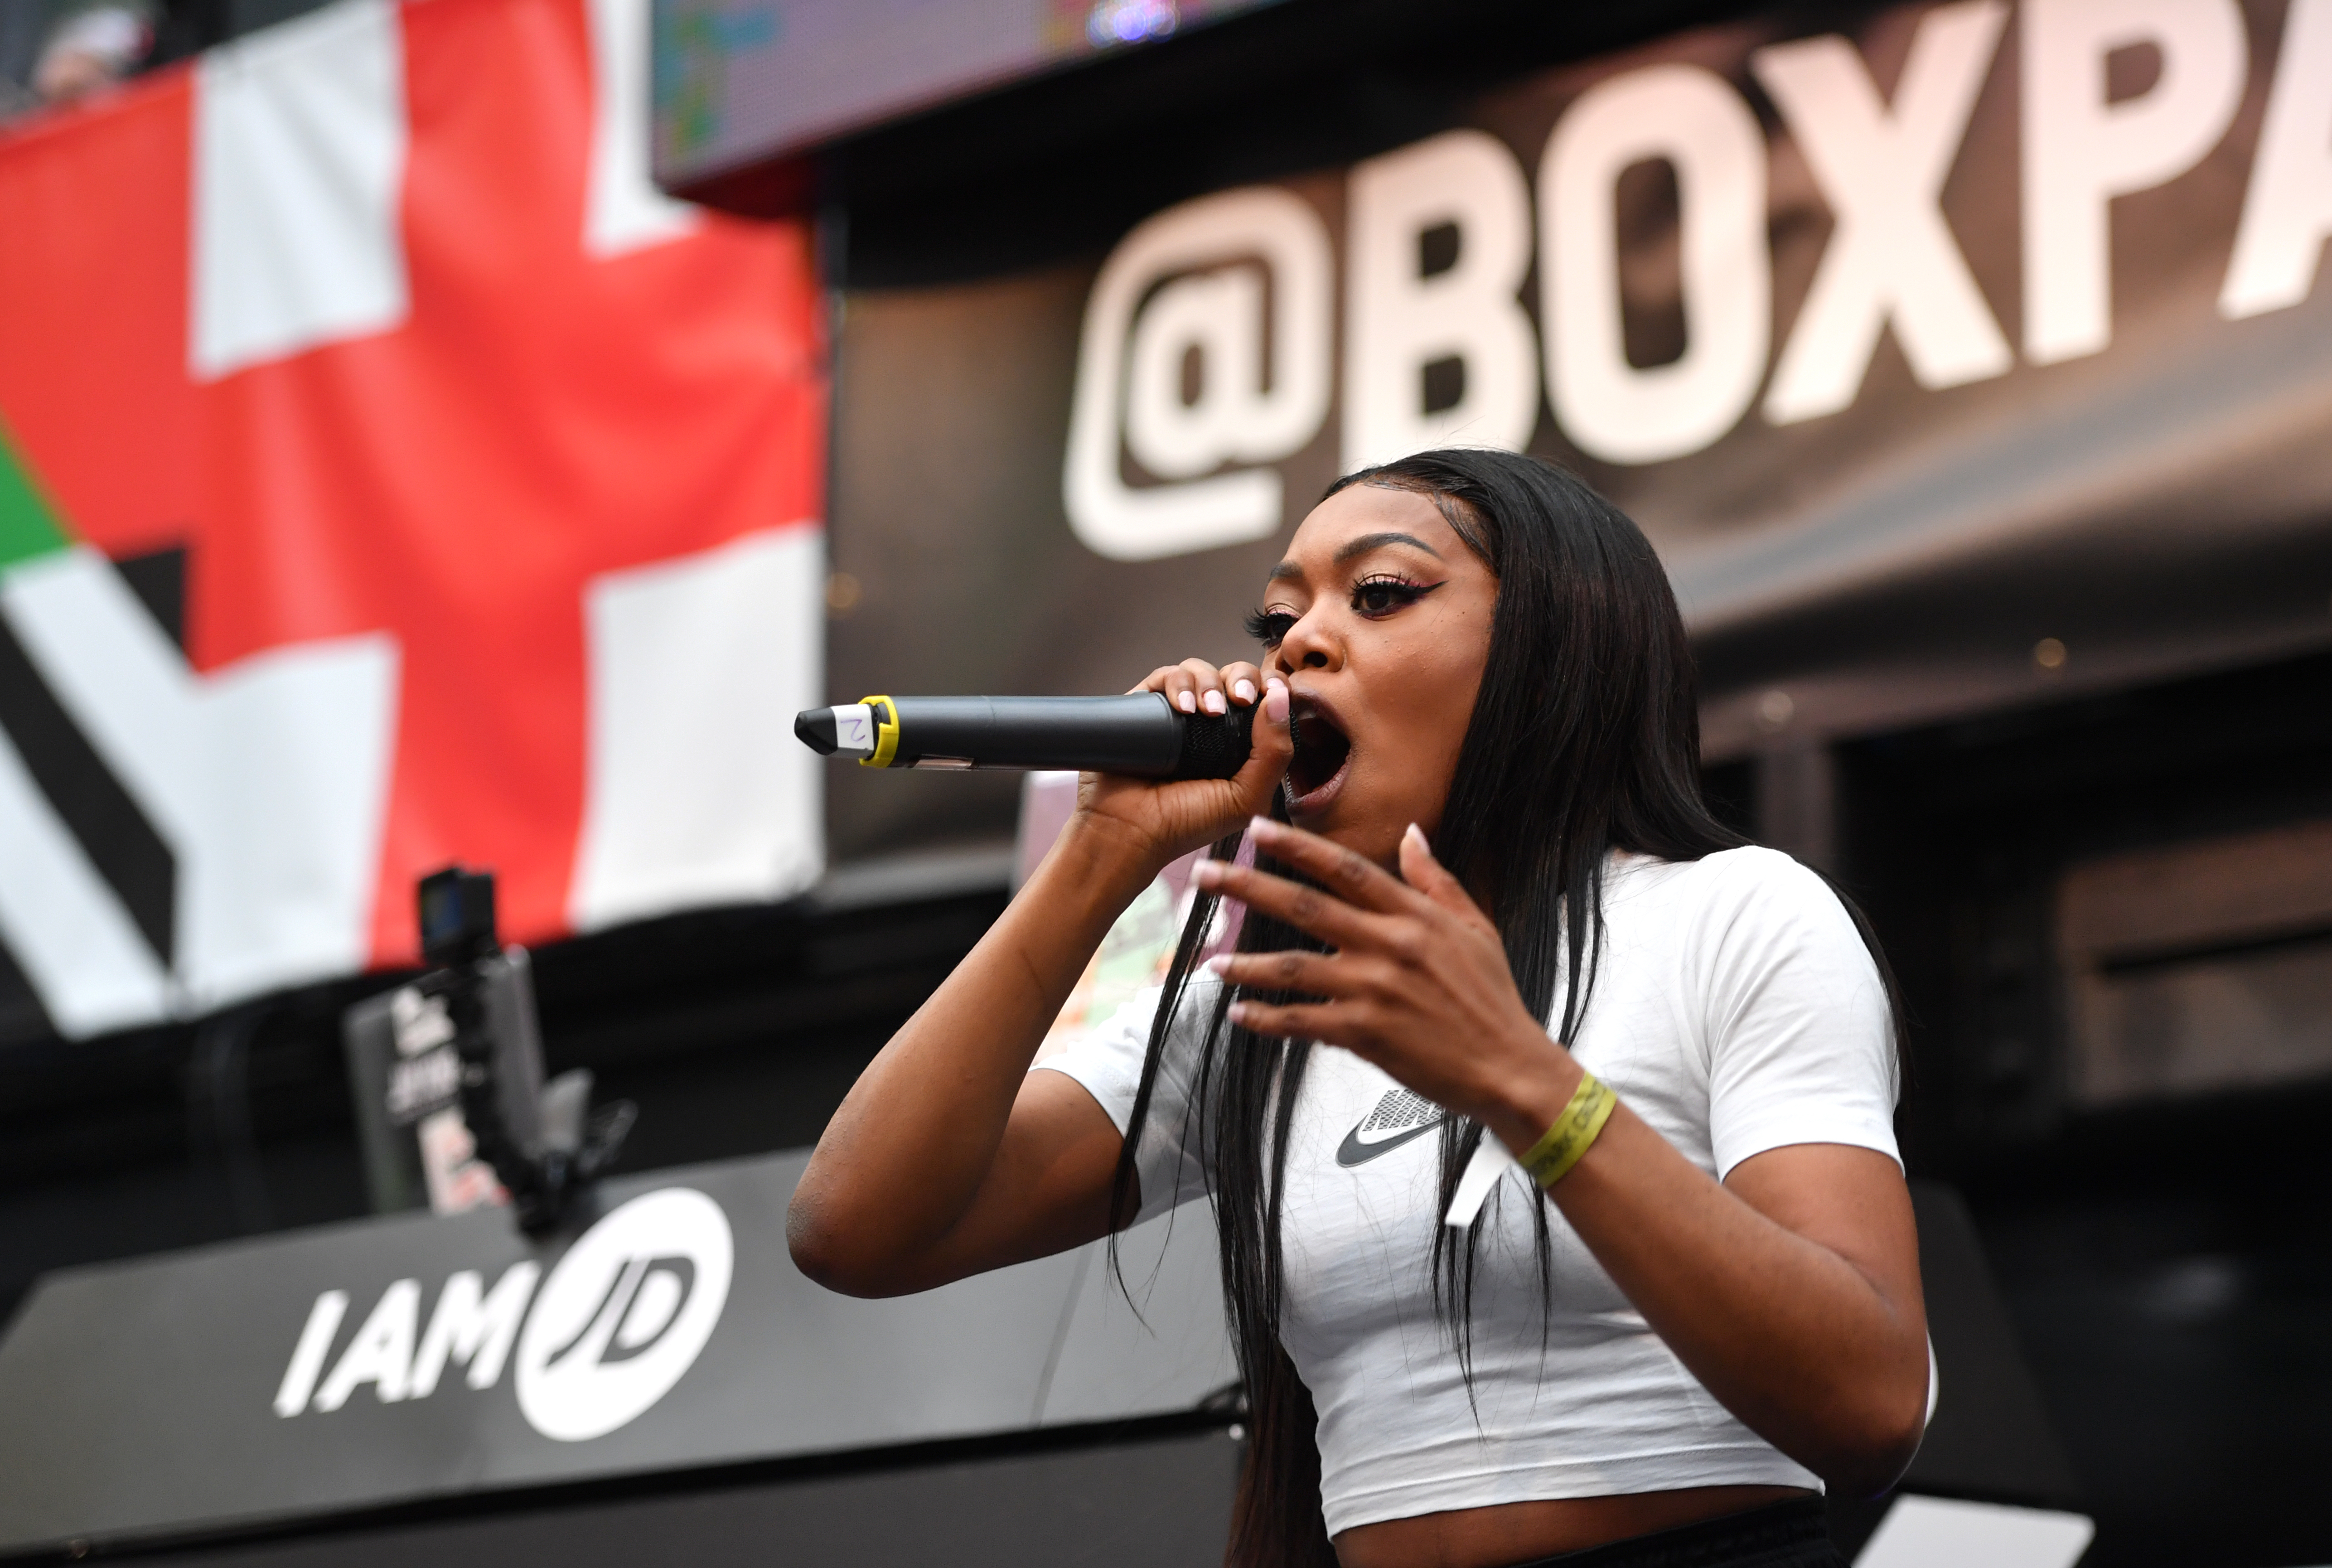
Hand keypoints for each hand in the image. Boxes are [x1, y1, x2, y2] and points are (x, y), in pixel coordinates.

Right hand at [1070, 659, 1292, 875]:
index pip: (1265, 700)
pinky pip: (1166, 675)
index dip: (1271, 688)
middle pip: (1235, 675)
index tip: (1271, 694)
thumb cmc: (1186, 823)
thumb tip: (1281, 698)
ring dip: (1208, 683)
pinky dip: (1177, 683)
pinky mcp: (1146, 706)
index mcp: (1241, 744)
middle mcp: (1211, 724)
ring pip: (1201, 671)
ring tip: (1205, 711)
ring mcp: (1178, 713)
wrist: (1130, 831)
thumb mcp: (1246, 798)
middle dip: (1242, 678)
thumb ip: (1274, 753)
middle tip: (1240, 699)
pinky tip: (1182, 708)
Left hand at [1192, 818, 1579, 1142]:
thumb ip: (1435, 879)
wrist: (1508, 1067)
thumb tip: (1411, 833)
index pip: (1345, 868)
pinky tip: (1240, 1014)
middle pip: (1305, 907)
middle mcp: (1389, 945)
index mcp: (1414, 915)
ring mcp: (1374, 991)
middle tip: (1205, 875)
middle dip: (1249, 887)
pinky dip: (1267, 1018)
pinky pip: (1302, 1022)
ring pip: (1294, 968)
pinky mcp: (1365, 1035)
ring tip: (1209, 959)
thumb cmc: (1491, 997)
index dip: (1297, 846)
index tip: (1256, 828)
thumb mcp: (1474, 927)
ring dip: (1246, 964)